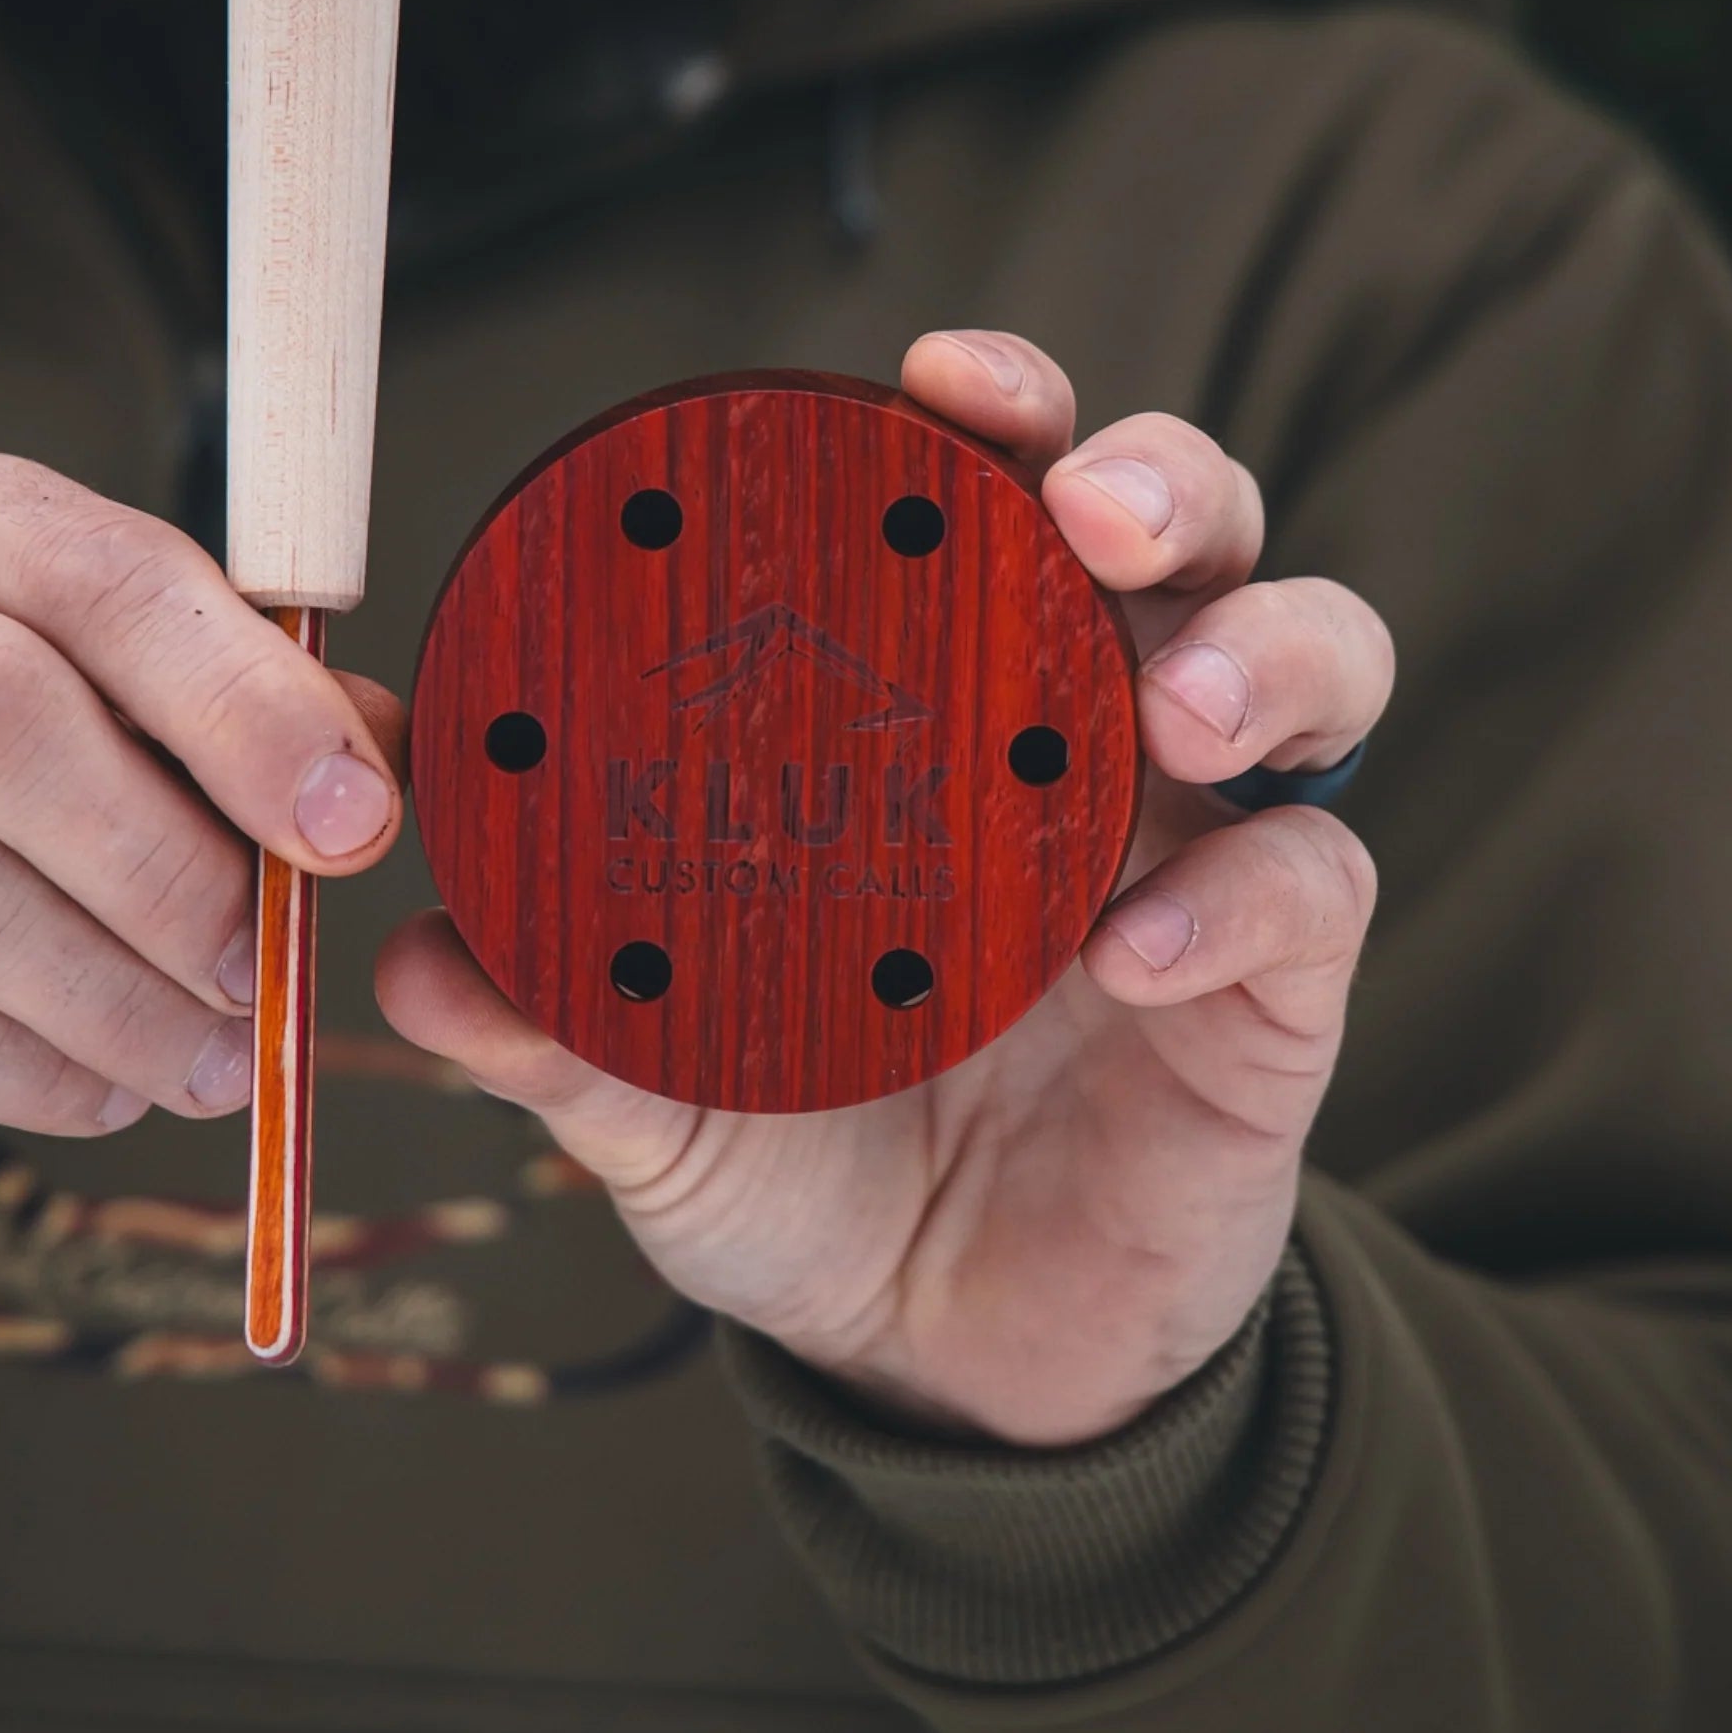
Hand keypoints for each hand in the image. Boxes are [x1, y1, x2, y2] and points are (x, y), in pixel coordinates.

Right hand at [0, 439, 403, 1188]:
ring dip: (102, 992)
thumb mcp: (96, 697)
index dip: (245, 708)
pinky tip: (104, 1092)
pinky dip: (1, 1063)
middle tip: (264, 969)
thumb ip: (233, 713)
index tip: (355, 823)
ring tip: (217, 1061)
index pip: (107, 577)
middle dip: (164, 864)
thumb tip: (380, 763)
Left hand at [379, 334, 1389, 1446]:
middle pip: (1184, 531)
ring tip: (1172, 705)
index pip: (988, 515)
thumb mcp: (663, 1093)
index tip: (927, 384)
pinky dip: (1238, 898)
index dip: (986, 423)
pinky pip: (1311, 891)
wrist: (937, 1348)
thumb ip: (561, 1022)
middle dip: (1154, 479)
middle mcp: (1085, 743)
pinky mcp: (1274, 990)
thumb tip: (418, 960)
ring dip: (1260, 646)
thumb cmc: (801, 1166)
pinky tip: (1133, 954)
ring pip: (1312, 655)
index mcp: (943, 717)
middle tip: (1082, 506)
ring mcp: (1196, 849)